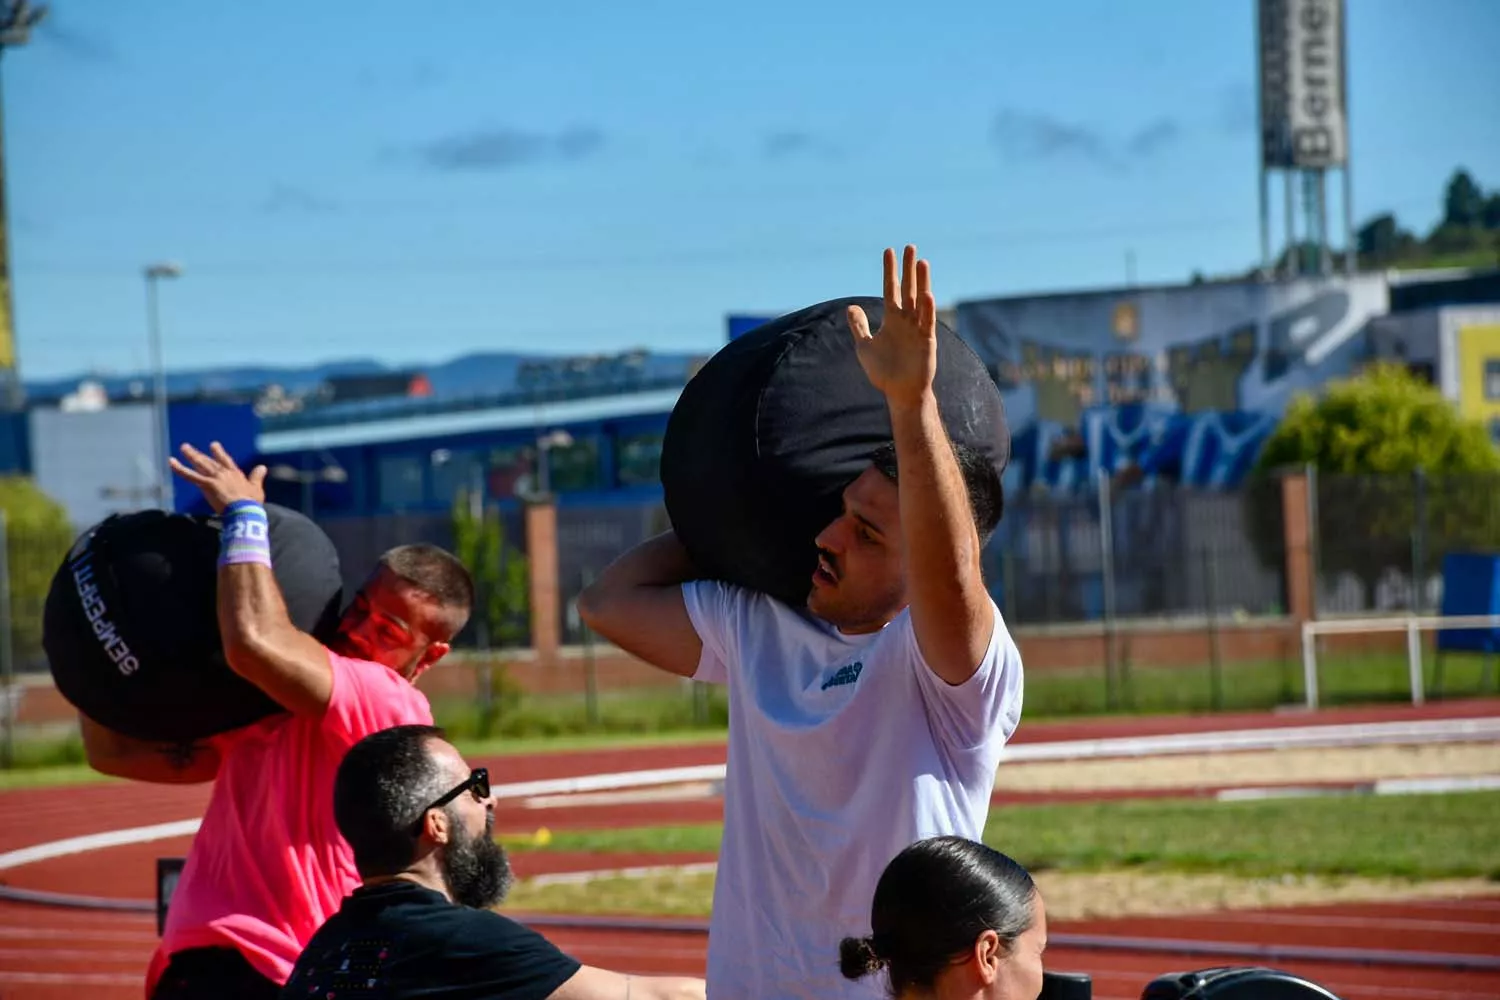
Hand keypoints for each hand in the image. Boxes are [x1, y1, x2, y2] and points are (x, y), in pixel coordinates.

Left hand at [168, 441, 266, 513]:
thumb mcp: (257, 489)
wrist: (243, 510)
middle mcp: (224, 473)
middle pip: (209, 461)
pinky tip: (171, 462)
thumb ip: (257, 477)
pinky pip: (190, 475)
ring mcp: (215, 477)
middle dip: (199, 454)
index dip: (219, 453)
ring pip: (200, 464)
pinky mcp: (207, 484)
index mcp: (235, 474)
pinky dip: (180, 468)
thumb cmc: (251, 502)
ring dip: (191, 455)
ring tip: (183, 448)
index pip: (225, 460)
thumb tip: (262, 467)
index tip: (213, 446)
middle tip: (188, 448)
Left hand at [847, 245, 936, 408]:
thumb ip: (859, 326)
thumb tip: (850, 306)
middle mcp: (907, 320)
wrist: (899, 393)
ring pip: (920, 300)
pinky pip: (927, 322)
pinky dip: (927, 309)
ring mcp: (918, 329)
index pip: (890, 289)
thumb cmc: (883, 372)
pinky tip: (926, 294)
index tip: (888, 251)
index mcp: (892, 320)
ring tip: (921, 262)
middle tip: (910, 247)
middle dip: (908, 269)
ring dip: (921, 282)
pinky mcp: (927, 342)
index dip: (889, 271)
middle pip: (908, 289)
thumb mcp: (865, 346)